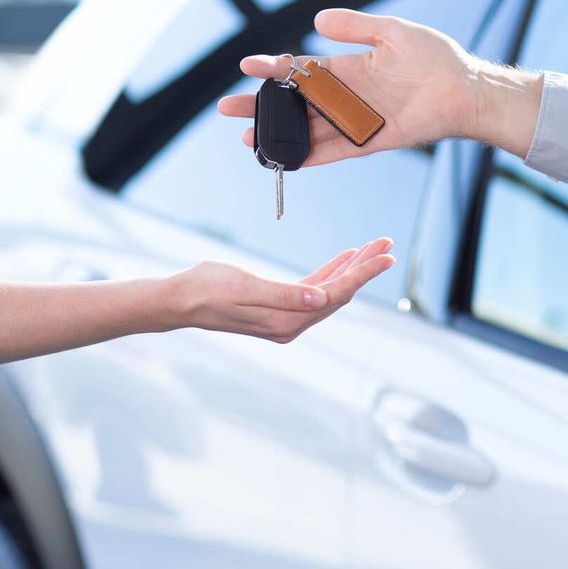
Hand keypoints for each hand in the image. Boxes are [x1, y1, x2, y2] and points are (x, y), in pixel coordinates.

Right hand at [167, 238, 393, 342]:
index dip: (362, 274)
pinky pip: (314, 290)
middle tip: (387, 245)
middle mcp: (291, 323)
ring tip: (372, 248)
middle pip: (339, 293)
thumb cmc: (207, 289)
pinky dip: (331, 273)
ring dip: (351, 269)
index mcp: (286, 321)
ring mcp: (286, 317)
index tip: (385, 256)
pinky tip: (343, 259)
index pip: (335, 294)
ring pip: (330, 290)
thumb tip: (321, 297)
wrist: (180, 300)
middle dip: (364, 268)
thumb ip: (284, 294)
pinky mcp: (278, 307)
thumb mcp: (244, 287)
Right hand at [217, 9, 541, 164]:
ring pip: (307, 131)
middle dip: (262, 107)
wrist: (465, 89)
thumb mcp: (392, 31)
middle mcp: (347, 98)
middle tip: (229, 109)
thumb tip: (318, 19)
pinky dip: (310, 157)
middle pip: (295, 105)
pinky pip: (334, 152)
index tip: (246, 66)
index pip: (301, 69)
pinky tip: (286, 160)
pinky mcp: (371, 143)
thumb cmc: (435, 58)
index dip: (273, 68)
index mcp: (348, 69)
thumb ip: (355, 27)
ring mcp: (357, 122)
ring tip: (247, 139)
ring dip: (278, 135)